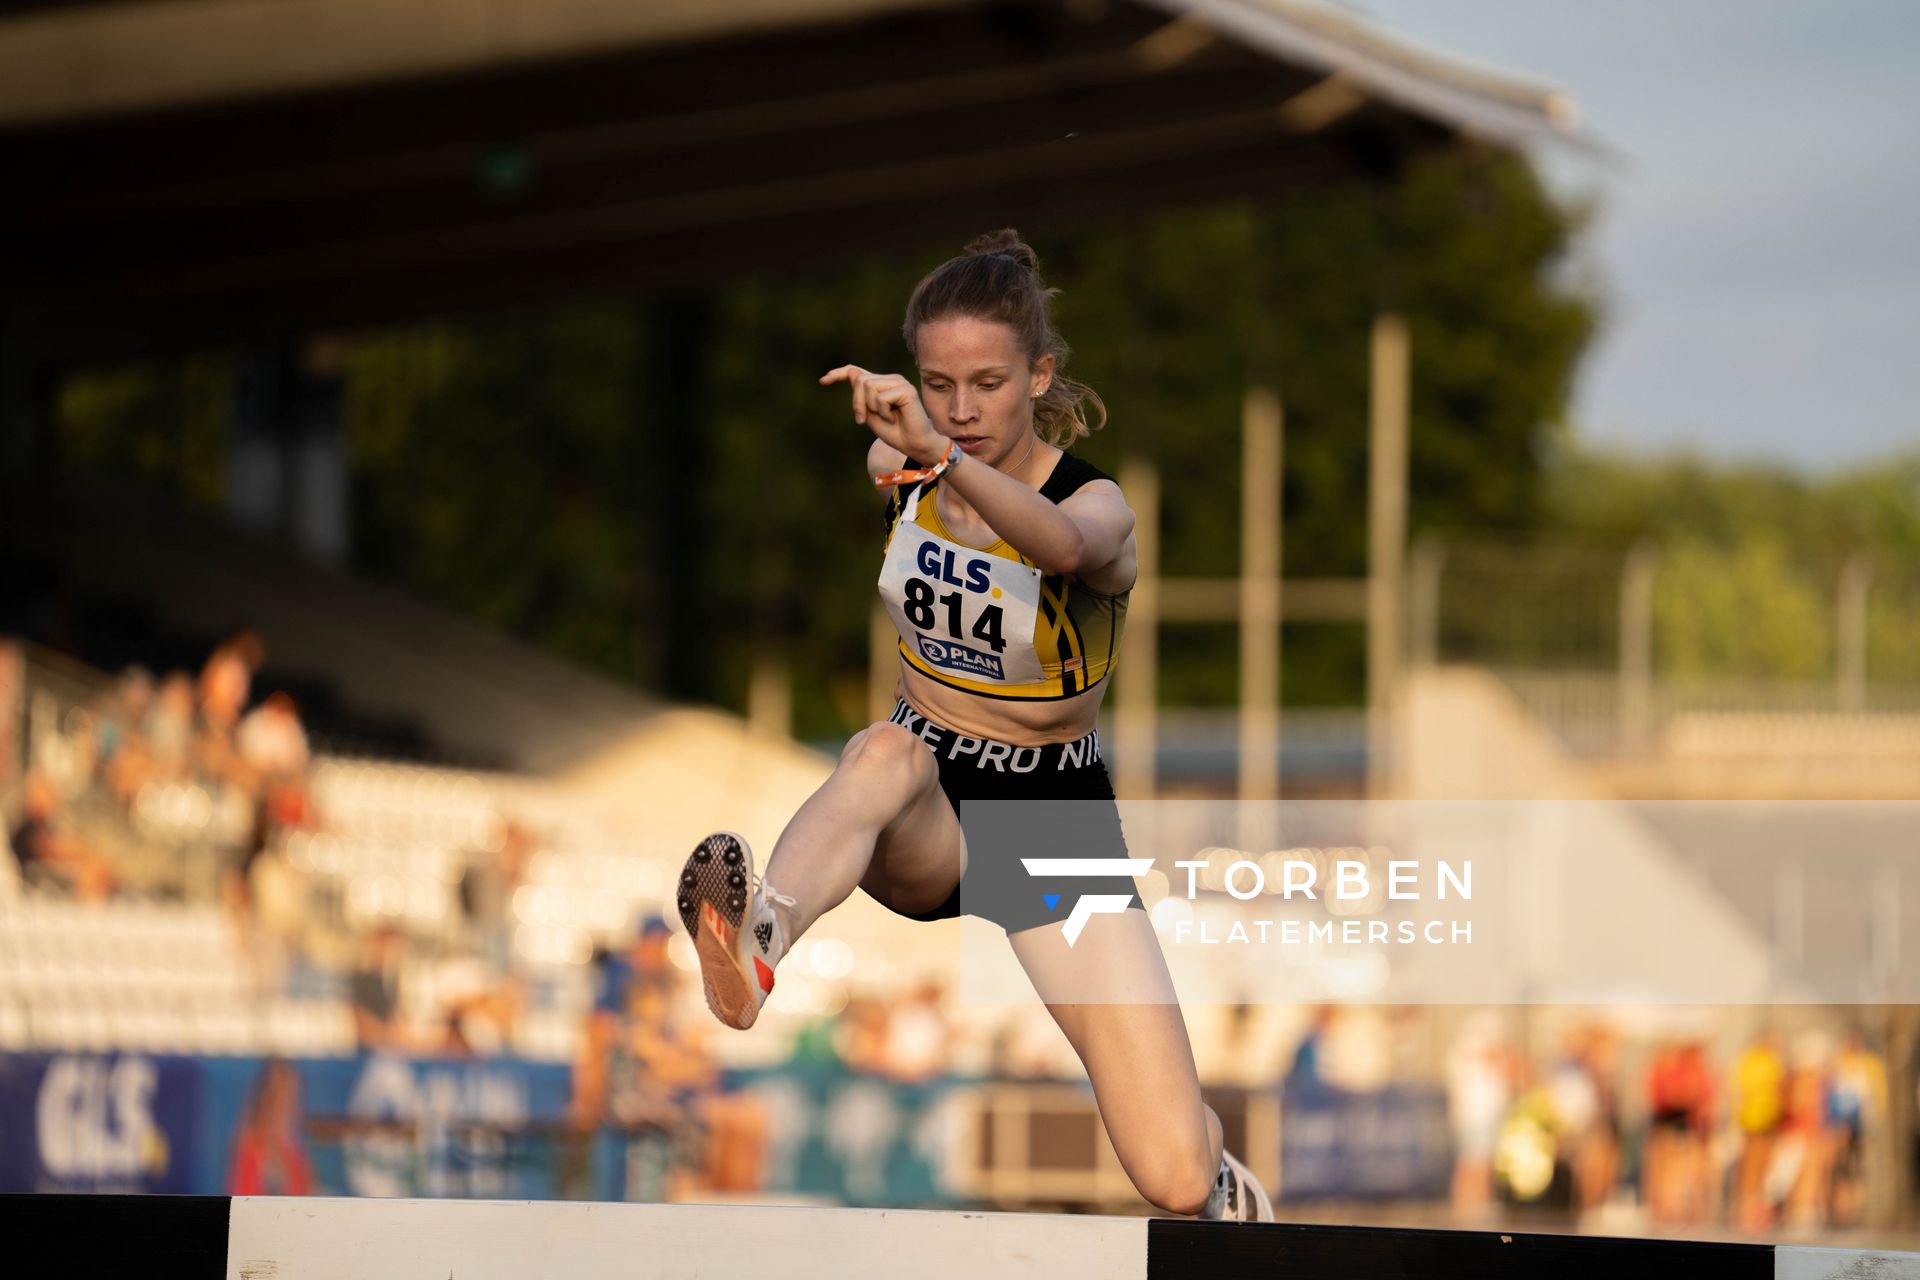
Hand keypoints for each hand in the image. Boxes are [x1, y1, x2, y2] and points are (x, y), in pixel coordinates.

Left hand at [820, 365, 944, 459]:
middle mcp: (890, 379)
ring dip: (872, 408)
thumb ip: (861, 396)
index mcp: (881, 384)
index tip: (823, 381)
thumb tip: (853, 372)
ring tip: (887, 418)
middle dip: (857, 402)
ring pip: (868, 386)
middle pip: (860, 380)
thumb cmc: (893, 431)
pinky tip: (895, 418)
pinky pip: (881, 398)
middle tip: (862, 420)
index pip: (856, 372)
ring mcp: (899, 383)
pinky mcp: (906, 390)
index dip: (838, 374)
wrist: (914, 445)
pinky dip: (884, 413)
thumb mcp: (869, 414)